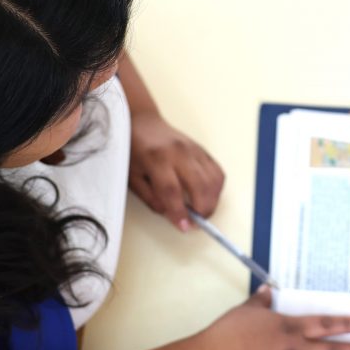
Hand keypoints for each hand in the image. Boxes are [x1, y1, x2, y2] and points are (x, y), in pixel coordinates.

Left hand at [128, 110, 225, 230]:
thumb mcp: (132, 176)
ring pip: (213, 180)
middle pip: (199, 186)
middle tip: (196, 223)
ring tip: (203, 212)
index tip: (184, 226)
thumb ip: (150, 197)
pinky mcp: (202, 150)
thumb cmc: (134, 149)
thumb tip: (170, 214)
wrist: (143, 122)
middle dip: (202, 210)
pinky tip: (208, 196)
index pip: (172, 191)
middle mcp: (178, 152)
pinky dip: (216, 189)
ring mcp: (193, 150)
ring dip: (212, 201)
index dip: (179, 212)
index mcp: (156, 158)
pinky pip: (217, 172)